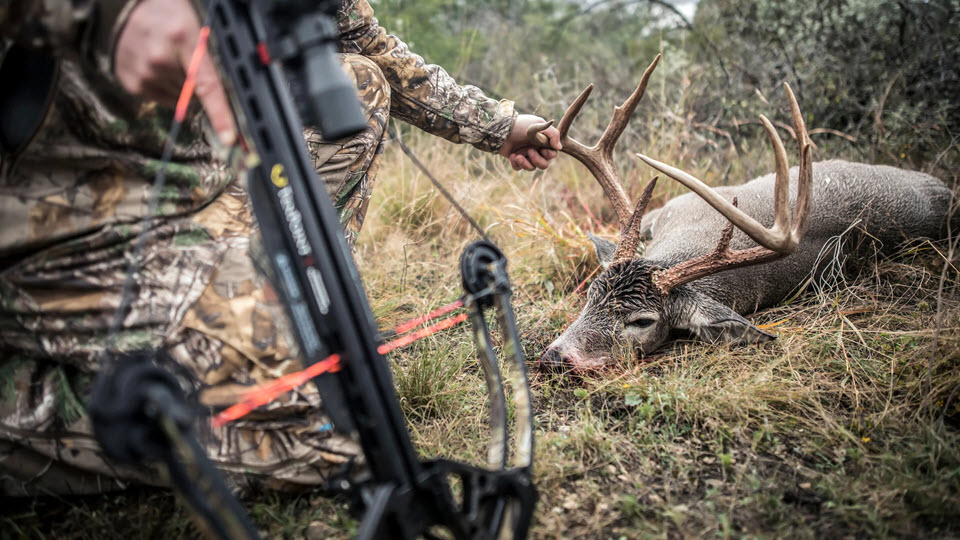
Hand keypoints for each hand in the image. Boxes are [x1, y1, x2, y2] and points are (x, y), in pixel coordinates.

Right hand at [114, 0, 235, 144]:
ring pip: (177, 99)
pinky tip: (156, 68)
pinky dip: (163, 88)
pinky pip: (160, 99)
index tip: (228, 139)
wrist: (128, 9)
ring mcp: (143, 73)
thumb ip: (207, 62)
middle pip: (193, 95)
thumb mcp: (195, 31)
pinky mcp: (131, 83)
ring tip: (167, 59)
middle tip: (185, 61)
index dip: (220, 115)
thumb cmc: (170, 18)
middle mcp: (160, 59)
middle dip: (195, 85)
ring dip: (178, 87)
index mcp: (183, 40)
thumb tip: (223, 100)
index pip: (207, 86)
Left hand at [499, 114, 561, 170]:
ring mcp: (525, 155)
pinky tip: (512, 155)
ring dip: (525, 164)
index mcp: (542, 142)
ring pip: (532, 168)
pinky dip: (516, 163)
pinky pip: (519, 168)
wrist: (501, 129)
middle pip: (544, 165)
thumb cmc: (521, 125)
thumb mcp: (538, 124)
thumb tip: (559, 148)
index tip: (543, 150)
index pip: (552, 154)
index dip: (549, 155)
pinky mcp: (516, 159)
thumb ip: (552, 134)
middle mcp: (536, 149)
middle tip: (529, 151)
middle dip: (537, 160)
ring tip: (517, 155)